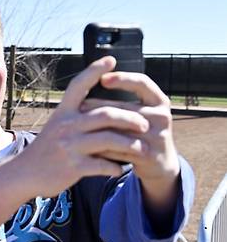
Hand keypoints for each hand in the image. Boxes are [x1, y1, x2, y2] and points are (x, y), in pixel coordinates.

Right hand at [16, 56, 150, 196]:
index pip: (79, 86)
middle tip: (145, 123)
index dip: (94, 71)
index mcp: (62, 113)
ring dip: (129, 144)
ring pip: (109, 140)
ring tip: (141, 147)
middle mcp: (66, 126)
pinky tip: (119, 168)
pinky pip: (102, 165)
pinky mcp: (73, 167)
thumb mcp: (56, 126)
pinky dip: (114, 167)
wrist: (24, 173)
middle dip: (130, 118)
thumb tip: (101, 107)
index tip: (110, 60)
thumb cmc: (46, 148)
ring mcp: (69, 147)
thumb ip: (75, 116)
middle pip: (105, 114)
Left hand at [81, 67, 180, 212]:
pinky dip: (101, 148)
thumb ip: (121, 102)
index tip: (102, 78)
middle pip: (125, 109)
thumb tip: (88, 84)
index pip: (142, 83)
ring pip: (120, 130)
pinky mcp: (148, 155)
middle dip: (99, 108)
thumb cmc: (140, 132)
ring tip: (78, 125)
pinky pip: (118, 150)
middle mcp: (162, 117)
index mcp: (159, 101)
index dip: (122, 78)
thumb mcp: (139, 113)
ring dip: (97, 128)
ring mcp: (157, 137)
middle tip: (79, 107)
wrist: (159, 163)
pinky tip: (86, 145)